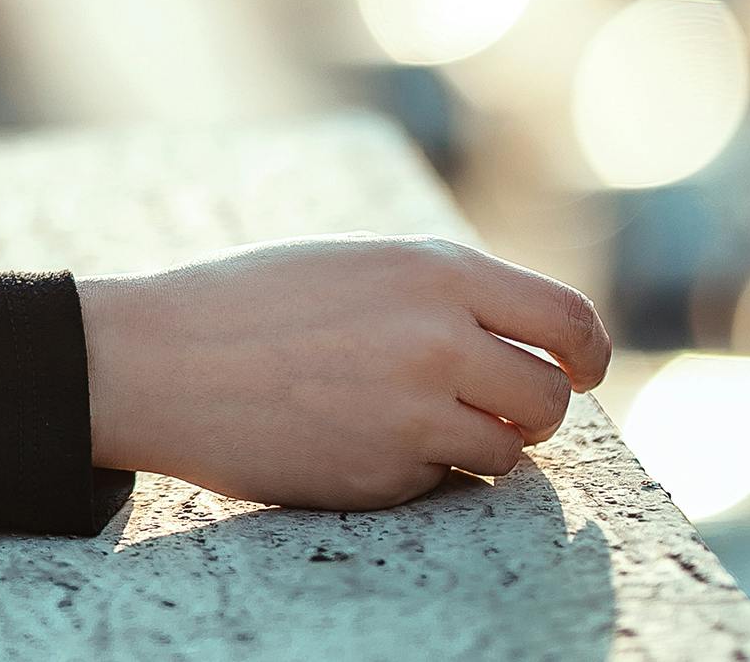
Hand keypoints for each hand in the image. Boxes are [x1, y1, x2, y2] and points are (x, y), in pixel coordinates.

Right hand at [74, 234, 609, 510]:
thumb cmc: (252, 305)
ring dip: (481, 445)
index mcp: (435, 272)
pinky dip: (421, 471)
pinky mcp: (387, 474)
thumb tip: (529, 338)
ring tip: (413, 422)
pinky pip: (444, 483)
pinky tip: (357, 439)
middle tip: (493, 407)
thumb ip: (443, 292)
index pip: (566, 319)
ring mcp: (416, 412)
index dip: (587, 353)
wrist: (162, 360)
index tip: (581, 371)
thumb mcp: (359, 266)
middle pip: (549, 398)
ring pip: (508, 451)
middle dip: (531, 410)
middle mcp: (439, 338)